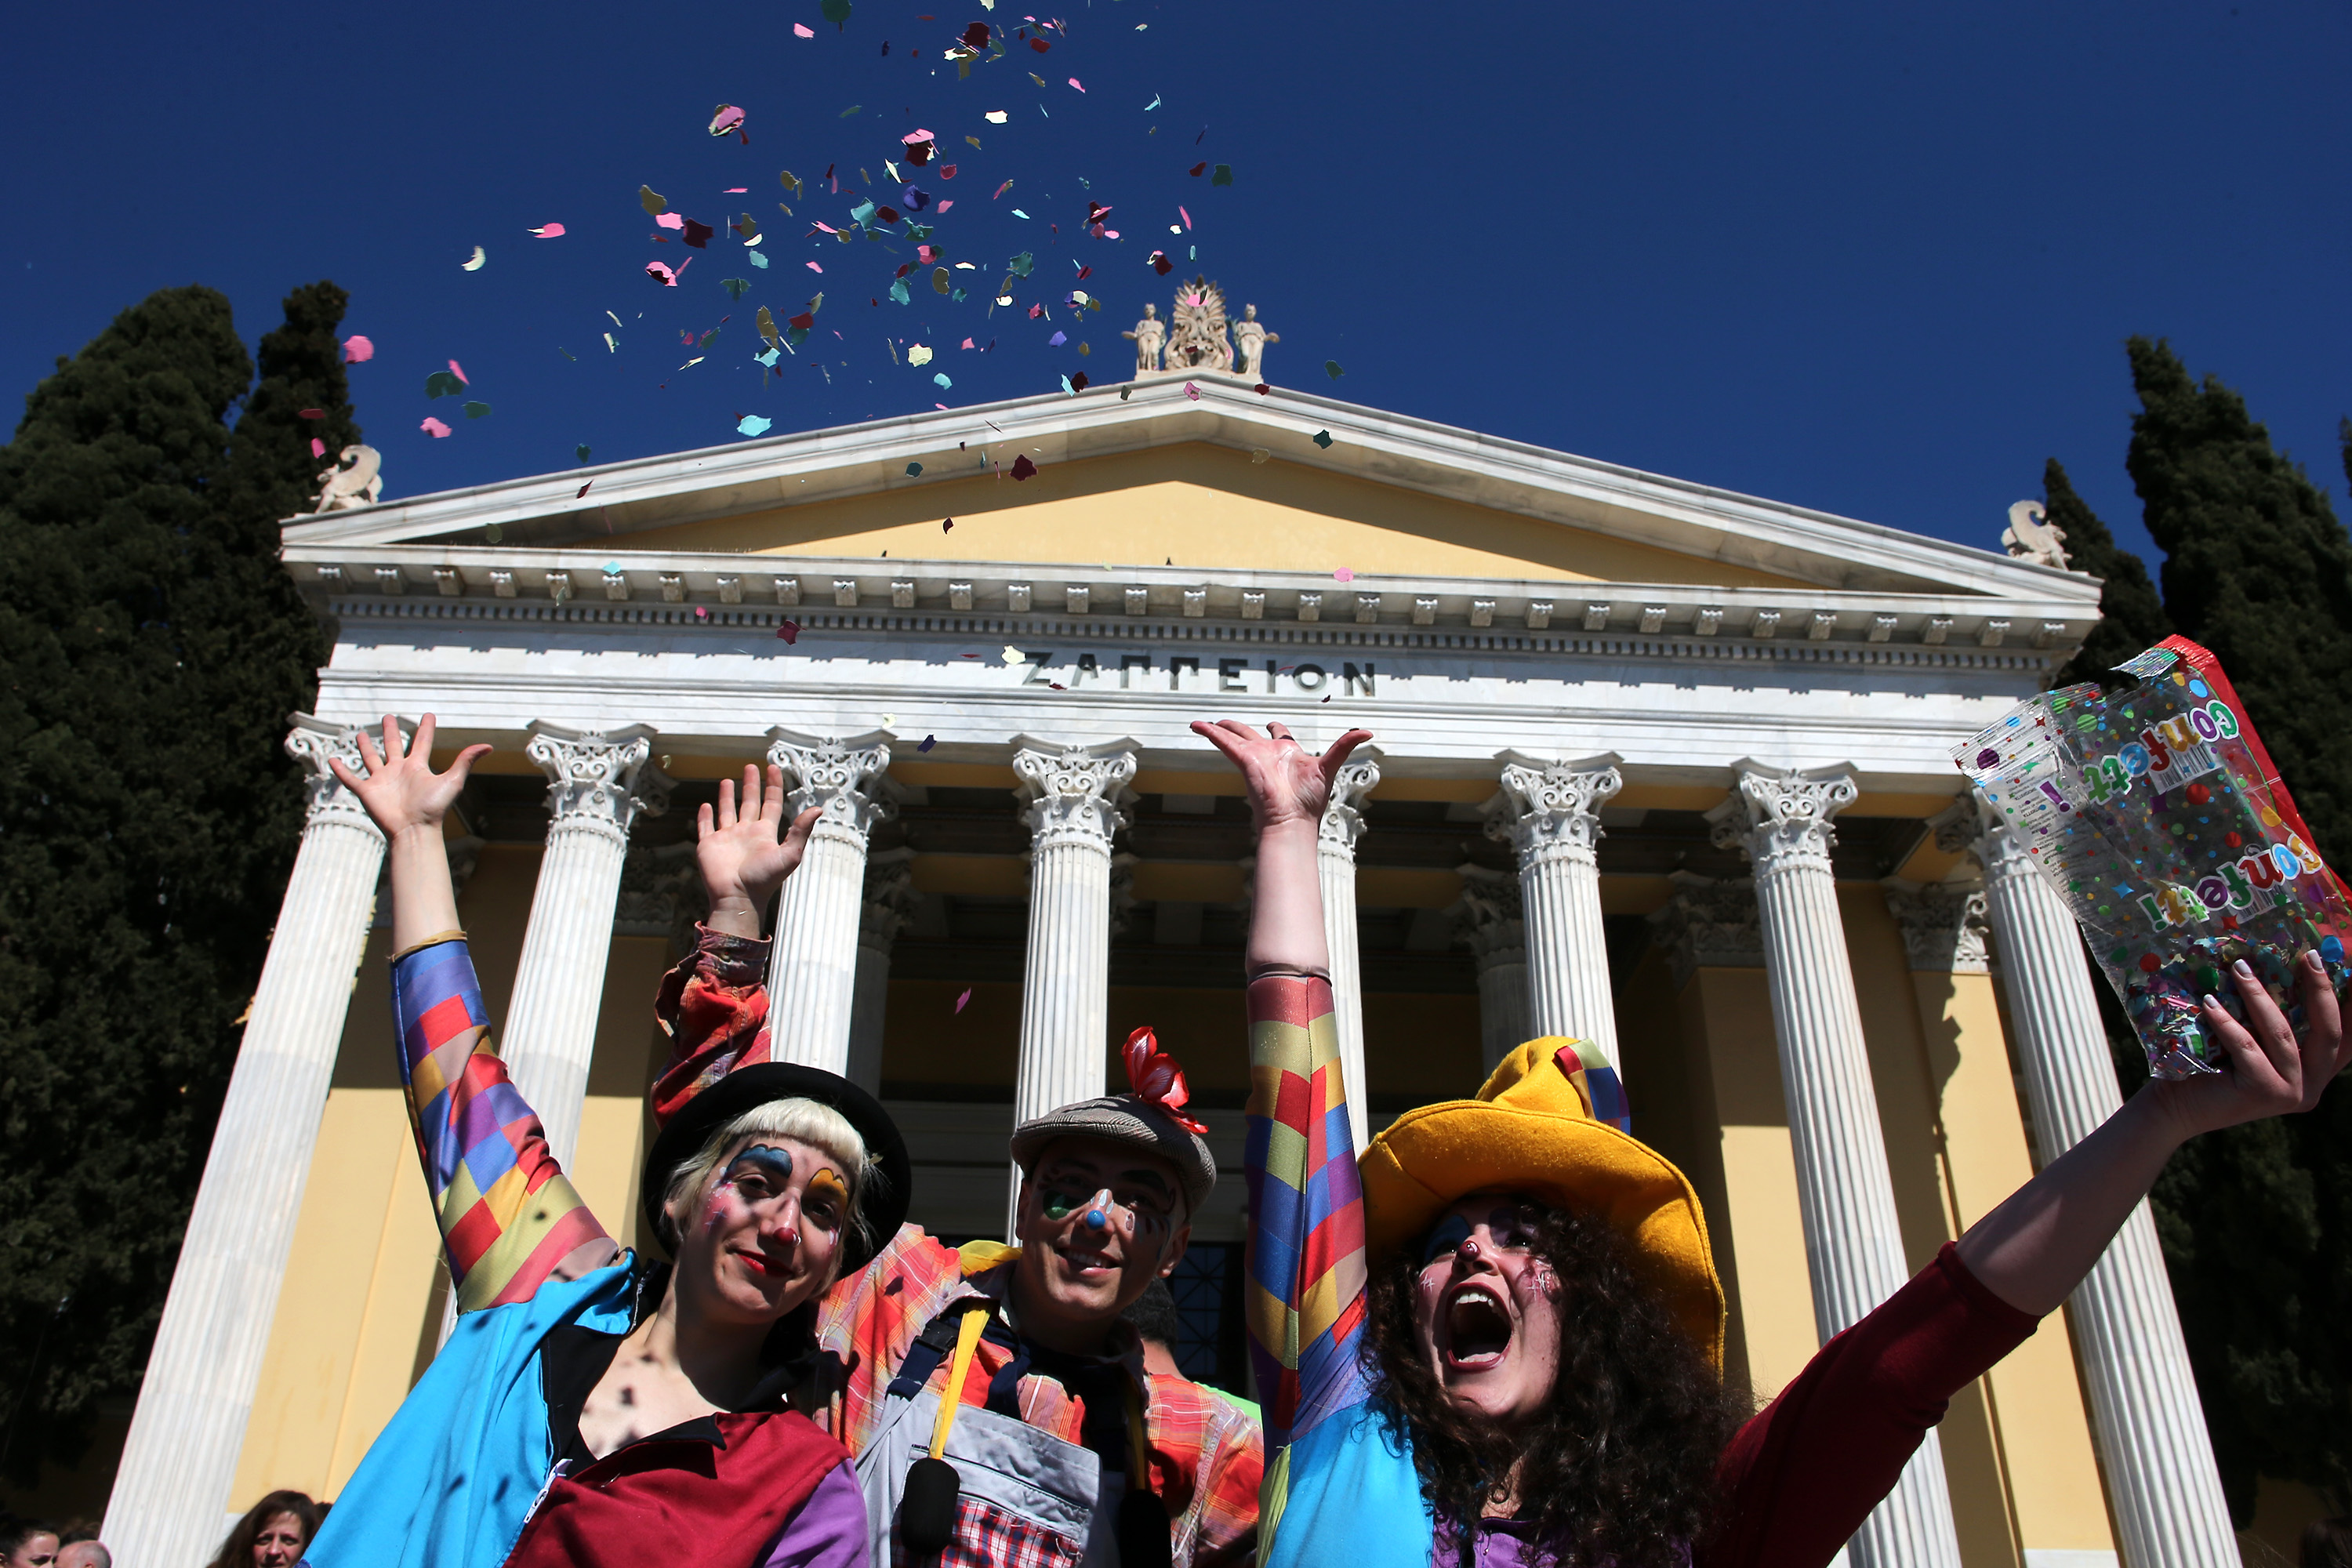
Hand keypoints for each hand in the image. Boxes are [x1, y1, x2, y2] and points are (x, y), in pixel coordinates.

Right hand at [329, 715, 488, 843]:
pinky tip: (333, 760)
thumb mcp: (452, 780)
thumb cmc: (434, 808)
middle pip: (393, 746)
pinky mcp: (367, 792)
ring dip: (365, 746)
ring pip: (371, 758)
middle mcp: (398, 771)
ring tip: (360, 733)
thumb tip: (489, 745)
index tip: (429, 715)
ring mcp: (382, 781)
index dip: (426, 729)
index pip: (421, 742)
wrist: (414, 830)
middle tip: (389, 717)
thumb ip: (466, 761)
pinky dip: (340, 770)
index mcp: (417, 767)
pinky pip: (350, 779)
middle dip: (391, 731)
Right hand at [697, 764, 820, 932]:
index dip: (773, 785)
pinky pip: (706, 828)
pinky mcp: (708, 846)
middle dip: (751, 784)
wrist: (738, 897)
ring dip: (727, 797)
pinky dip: (705, 816)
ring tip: (727, 780)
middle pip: (750, 803)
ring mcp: (727, 839)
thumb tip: (818, 809)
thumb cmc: (764, 879)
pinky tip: (706, 805)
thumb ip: (801, 831)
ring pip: (727, 812)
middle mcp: (746, 833)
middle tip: (751, 766)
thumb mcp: (789, 854)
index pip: (770, 803)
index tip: (773, 768)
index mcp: (764, 833)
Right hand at [1189, 720, 1372, 832]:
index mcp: (1287, 754)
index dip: (1277, 727)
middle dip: (1238, 727)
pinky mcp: (1244, 761)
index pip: (1280, 735)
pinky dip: (1210, 733)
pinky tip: (1197, 725)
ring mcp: (1254, 758)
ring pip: (1233, 737)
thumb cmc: (1310, 800)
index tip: (1273, 723)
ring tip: (1203, 723)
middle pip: (1250, 734)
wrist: (1292, 820)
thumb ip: (1345, 746)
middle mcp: (1269, 755)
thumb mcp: (1330, 766)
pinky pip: (1224, 742)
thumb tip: (1368, 732)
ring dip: (1218, 729)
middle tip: (1226, 722)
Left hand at [2150, 951, 2349, 1141]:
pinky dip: (2227, 1021)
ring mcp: (2292, 1092)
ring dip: (2259, 996)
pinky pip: (2247, 1047)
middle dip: (2321, 989)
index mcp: (2316, 1073)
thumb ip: (2278, 1022)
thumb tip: (2284, 968)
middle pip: (2329, 1031)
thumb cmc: (2215, 1067)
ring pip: (2282, 1034)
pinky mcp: (2264, 1092)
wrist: (2179, 1108)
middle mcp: (2312, 1086)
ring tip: (2240, 968)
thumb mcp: (2256, 1043)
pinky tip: (2209, 1001)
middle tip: (2308, 955)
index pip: (2348, 1037)